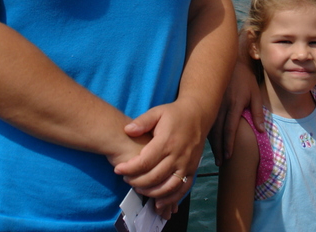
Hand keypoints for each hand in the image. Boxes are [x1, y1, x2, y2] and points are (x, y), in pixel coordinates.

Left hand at [113, 99, 203, 213]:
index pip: (145, 161)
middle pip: (154, 177)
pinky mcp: (193, 170)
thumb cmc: (174, 114)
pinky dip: (170, 199)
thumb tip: (127, 130)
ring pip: (168, 187)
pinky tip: (158, 202)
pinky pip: (182, 189)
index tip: (118, 169)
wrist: (198, 115)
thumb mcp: (157, 112)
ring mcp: (187, 165)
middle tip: (126, 179)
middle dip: (136, 181)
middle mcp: (178, 155)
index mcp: (167, 141)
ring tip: (138, 188)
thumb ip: (142, 121)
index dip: (129, 168)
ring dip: (151, 193)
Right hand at [209, 59, 263, 163]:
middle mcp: (222, 106)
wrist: (228, 61)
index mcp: (234, 104)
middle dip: (219, 148)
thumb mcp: (255, 93)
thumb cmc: (244, 78)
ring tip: (214, 156)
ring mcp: (213, 104)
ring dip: (212, 142)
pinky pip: (206, 119)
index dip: (229, 144)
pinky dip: (206, 132)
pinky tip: (208, 141)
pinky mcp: (208, 101)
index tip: (228, 157)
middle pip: (218, 132)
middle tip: (220, 163)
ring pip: (210, 127)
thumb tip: (261, 131)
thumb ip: (258, 111)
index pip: (230, 129)